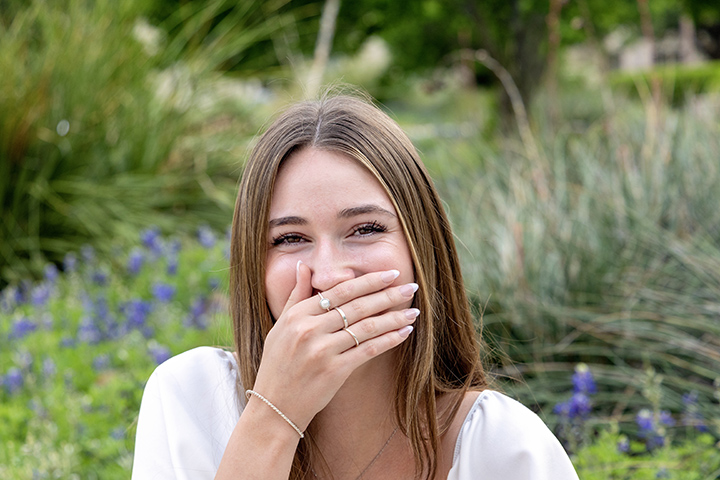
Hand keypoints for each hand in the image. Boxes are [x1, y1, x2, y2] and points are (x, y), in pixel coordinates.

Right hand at [250, 261, 417, 431]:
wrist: (274, 406)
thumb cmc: (277, 364)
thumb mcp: (280, 325)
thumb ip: (295, 295)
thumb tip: (304, 266)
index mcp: (297, 315)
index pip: (340, 291)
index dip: (368, 281)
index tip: (390, 273)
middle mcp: (309, 330)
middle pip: (357, 306)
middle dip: (388, 294)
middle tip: (410, 286)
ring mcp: (322, 350)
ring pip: (366, 327)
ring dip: (394, 317)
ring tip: (413, 311)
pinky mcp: (335, 371)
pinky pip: (368, 350)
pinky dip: (389, 340)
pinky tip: (404, 332)